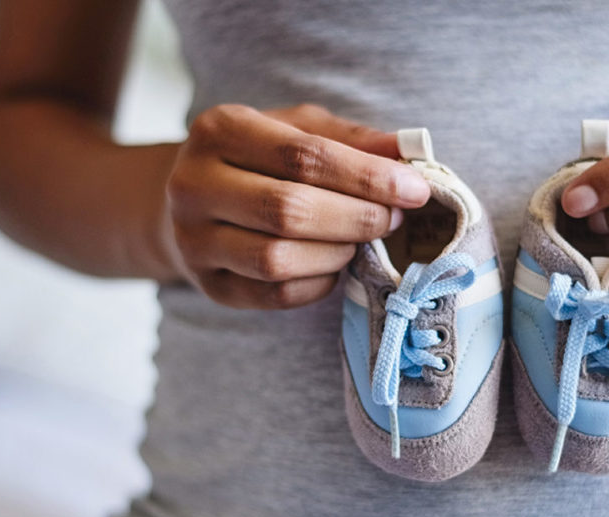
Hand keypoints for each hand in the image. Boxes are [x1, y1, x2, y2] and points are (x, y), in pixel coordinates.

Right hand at [161, 104, 430, 308]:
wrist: (197, 201)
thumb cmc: (259, 159)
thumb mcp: (298, 129)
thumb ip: (351, 139)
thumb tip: (410, 152)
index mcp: (219, 130)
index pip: (304, 156)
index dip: (367, 177)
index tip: (415, 190)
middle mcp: (194, 184)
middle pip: (288, 209)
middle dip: (356, 217)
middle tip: (393, 219)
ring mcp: (193, 240)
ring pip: (277, 258)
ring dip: (336, 253)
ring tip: (359, 240)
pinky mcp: (208, 285)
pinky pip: (274, 295)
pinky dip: (318, 283)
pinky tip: (332, 265)